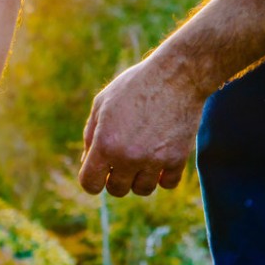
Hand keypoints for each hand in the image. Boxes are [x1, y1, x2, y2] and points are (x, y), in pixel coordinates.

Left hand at [78, 56, 206, 196]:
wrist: (178, 74)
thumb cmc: (135, 86)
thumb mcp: (102, 104)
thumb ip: (90, 135)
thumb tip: (86, 163)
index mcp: (104, 144)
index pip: (90, 184)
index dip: (93, 180)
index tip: (101, 172)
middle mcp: (127, 156)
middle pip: (117, 190)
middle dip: (117, 178)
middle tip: (125, 159)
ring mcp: (153, 159)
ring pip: (142, 189)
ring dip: (141, 178)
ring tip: (144, 157)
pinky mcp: (177, 158)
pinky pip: (168, 184)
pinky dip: (164, 176)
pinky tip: (162, 159)